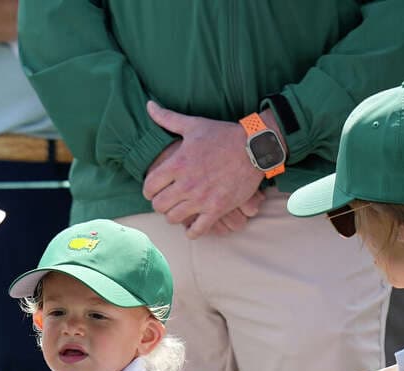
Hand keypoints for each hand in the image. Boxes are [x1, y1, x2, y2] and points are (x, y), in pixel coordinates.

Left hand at [142, 101, 265, 238]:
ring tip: (179, 209)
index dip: (149, 190)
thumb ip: (167, 118)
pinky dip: (192, 231)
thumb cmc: (223, 134)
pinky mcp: (217, 209)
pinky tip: (193, 225)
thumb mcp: (193, 124)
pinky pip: (197, 230)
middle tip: (166, 200)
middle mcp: (187, 184)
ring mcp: (202, 199)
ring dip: (174, 216)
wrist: (255, 146)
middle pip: (159, 206)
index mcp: (178, 164)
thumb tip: (149, 105)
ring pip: (174, 219)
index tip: (155, 189)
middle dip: (160, 204)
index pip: (149, 187)